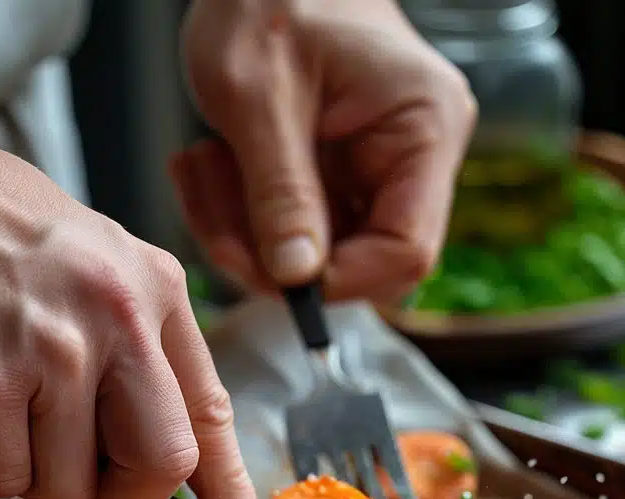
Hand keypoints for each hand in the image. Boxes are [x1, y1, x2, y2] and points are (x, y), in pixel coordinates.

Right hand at [0, 89, 259, 498]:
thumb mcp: (86, 256)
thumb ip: (127, 344)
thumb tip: (149, 441)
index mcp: (152, 288)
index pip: (210, 411)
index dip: (227, 487)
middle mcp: (118, 318)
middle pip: (161, 465)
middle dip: (121, 498)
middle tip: (80, 479)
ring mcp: (54, 352)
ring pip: (70, 487)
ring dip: (29, 471)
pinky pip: (2, 480)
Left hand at [174, 0, 475, 303]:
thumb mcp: (258, 94)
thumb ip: (280, 192)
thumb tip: (297, 277)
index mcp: (424, 128)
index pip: (406, 250)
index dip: (340, 280)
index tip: (272, 270)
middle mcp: (413, 157)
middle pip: (361, 264)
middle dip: (275, 259)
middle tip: (212, 212)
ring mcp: (375, 171)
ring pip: (317, 257)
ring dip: (245, 236)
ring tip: (200, 172)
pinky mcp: (336, 179)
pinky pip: (292, 232)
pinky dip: (241, 218)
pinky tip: (210, 171)